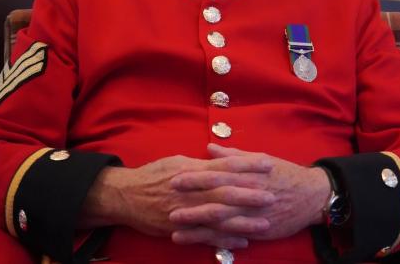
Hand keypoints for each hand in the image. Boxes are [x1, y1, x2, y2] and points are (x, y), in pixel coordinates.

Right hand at [80, 152, 274, 248]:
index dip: (247, 164)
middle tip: (273, 195)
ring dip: (243, 221)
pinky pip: (207, 236)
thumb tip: (219, 159)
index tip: (268, 163)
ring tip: (265, 223)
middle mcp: (193, 190)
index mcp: (193, 169)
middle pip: (227, 191)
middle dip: (251, 194)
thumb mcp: (177, 161)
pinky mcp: (182, 229)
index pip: (226, 165)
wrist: (127, 195)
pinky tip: (242, 241)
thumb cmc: (153, 174)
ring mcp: (188, 211)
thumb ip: (201, 163)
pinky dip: (225, 240)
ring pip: (220, 216)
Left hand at [169, 144, 330, 244]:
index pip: (215, 174)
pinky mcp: (257, 230)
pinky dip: (215, 241)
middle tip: (168, 206)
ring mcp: (252, 214)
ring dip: (197, 227)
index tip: (174, 178)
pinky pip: (233, 237)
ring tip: (175, 230)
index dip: (194, 177)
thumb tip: (209, 148)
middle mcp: (247, 194)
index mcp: (245, 173)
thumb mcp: (258, 157)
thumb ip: (232, 154)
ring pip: (221, 222)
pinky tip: (200, 243)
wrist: (310, 194)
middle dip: (191, 204)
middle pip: (215, 199)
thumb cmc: (281, 172)